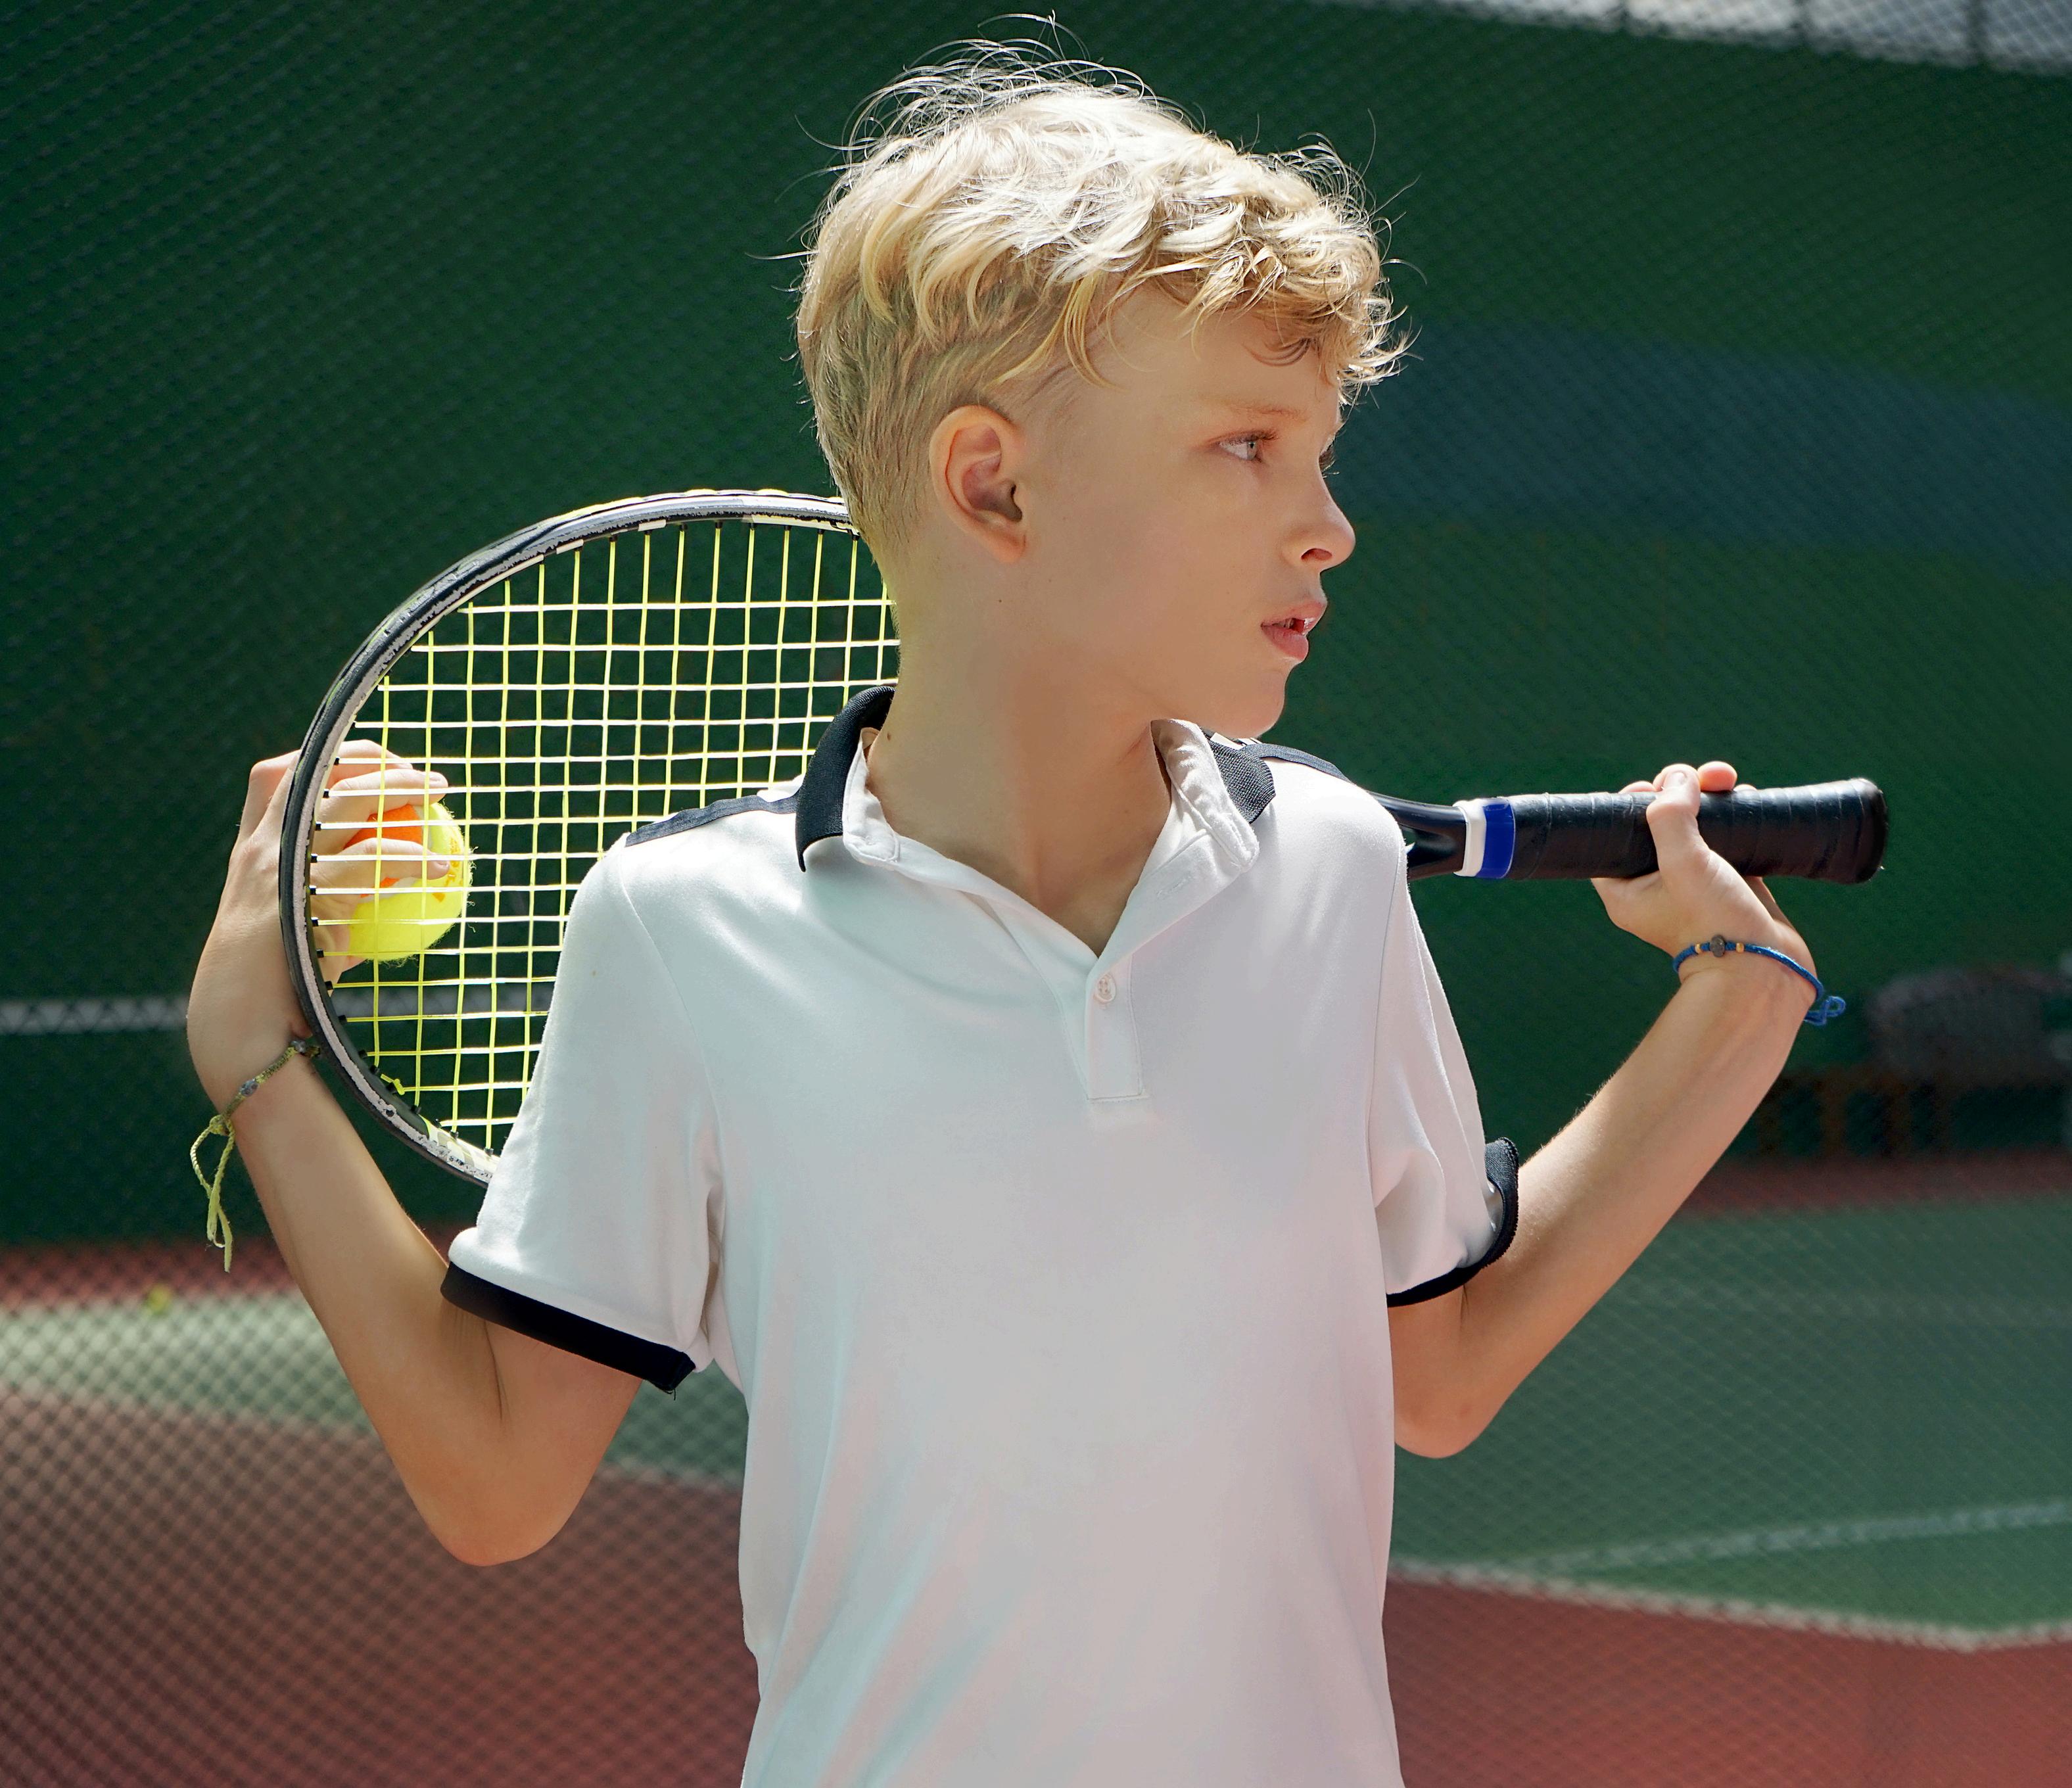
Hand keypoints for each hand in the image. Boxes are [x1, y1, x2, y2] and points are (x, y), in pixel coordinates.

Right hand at [187, 744, 449, 1105]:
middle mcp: (261, 846)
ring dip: (400, 791)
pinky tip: (439, 867)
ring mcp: (276, 865)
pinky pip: (367, 861)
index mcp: (254, 848)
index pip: (279, 776)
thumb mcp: (303, 929)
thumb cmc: (278, 981)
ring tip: (441, 798)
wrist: (238, 1019)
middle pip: (318, 774)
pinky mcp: (301, 892)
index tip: (376, 762)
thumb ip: (337, 899)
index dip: (325, 756)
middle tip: (427, 777)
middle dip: (374, 761)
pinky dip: (409, 857)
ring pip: (346, 801)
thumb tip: (397, 889)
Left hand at [1590, 760, 1815, 998]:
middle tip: (1700, 777)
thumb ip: (1671, 817)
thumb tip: (1678, 779)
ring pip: (1694, 825)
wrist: (1766, 966)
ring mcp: (1694, 882)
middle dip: (1678, 791)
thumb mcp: (1683, 863)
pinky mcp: (1730, 880)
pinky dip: (1732, 815)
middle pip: (1657, 823)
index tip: (1654, 788)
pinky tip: (1745, 796)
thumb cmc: (1715, 921)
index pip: (1616, 833)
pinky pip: (1725, 836)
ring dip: (1708, 796)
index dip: (1631, 803)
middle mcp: (1655, 884)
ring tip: (1726, 779)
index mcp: (1626, 888)